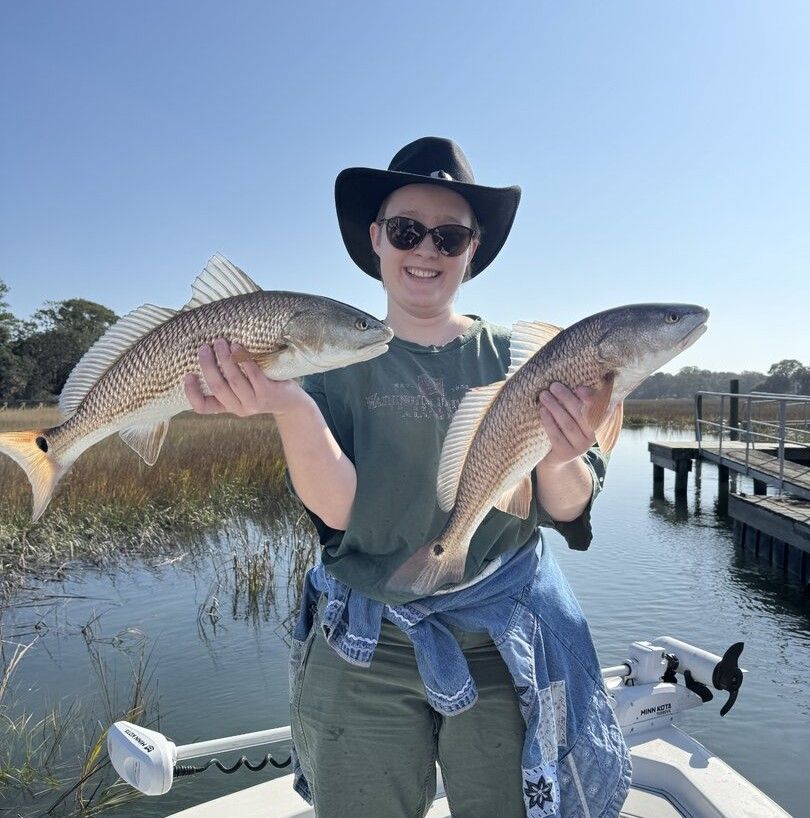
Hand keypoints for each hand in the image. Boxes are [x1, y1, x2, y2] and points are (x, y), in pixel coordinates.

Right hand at [184, 338, 305, 416]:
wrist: (290, 401)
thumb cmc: (260, 387)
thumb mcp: (241, 387)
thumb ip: (225, 378)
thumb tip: (206, 350)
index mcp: (226, 407)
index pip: (202, 407)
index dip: (191, 393)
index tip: (187, 375)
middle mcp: (237, 408)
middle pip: (216, 387)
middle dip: (208, 366)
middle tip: (204, 347)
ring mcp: (253, 403)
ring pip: (233, 380)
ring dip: (225, 359)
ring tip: (221, 342)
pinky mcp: (267, 395)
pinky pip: (253, 375)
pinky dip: (243, 360)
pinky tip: (238, 347)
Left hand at [537, 383, 596, 466]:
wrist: (556, 454)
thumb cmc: (568, 423)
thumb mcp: (577, 410)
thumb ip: (586, 396)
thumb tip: (594, 373)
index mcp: (601, 422)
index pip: (602, 409)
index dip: (592, 399)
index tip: (580, 388)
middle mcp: (594, 436)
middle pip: (582, 415)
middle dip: (567, 398)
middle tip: (553, 385)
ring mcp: (581, 447)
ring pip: (568, 424)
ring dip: (555, 408)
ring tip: (543, 395)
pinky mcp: (567, 454)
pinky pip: (557, 436)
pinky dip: (548, 422)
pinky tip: (542, 410)